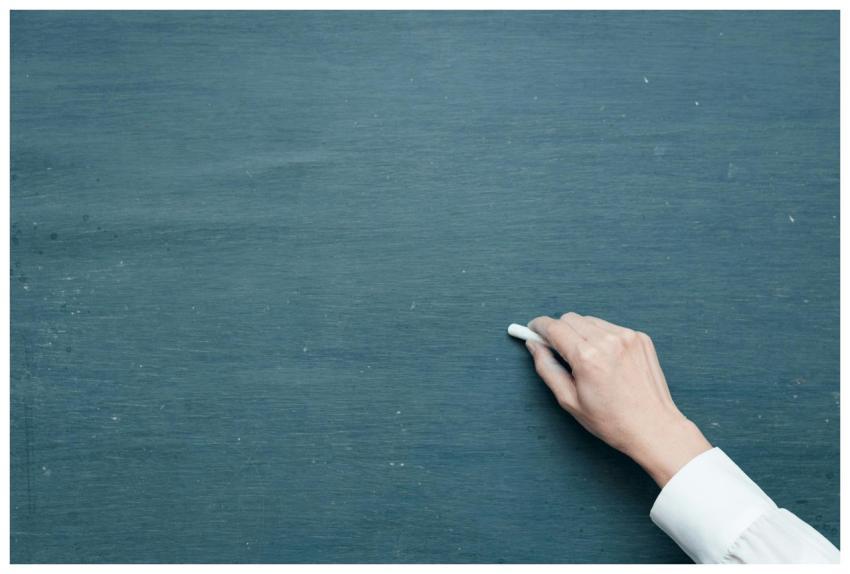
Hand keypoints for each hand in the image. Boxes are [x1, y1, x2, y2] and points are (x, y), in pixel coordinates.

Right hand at [525, 312, 711, 486]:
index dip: (538, 326)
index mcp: (587, 357)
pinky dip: (602, 337)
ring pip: (590, 320)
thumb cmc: (611, 420)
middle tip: (558, 350)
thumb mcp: (569, 400)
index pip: (553, 327)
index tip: (532, 330)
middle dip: (559, 330)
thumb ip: (547, 368)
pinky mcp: (641, 338)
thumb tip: (534, 345)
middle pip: (570, 318)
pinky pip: (610, 327)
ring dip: (581, 332)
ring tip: (586, 358)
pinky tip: (606, 359)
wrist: (654, 427)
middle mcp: (607, 341)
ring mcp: (627, 337)